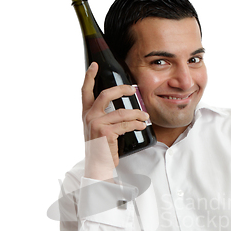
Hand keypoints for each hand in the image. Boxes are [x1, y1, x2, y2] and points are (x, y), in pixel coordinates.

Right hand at [81, 62, 148, 178]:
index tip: (95, 65)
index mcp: (86, 114)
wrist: (98, 166)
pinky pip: (126, 124)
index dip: (89, 76)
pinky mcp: (105, 132)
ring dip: (137, 113)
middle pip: (105, 94)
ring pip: (122, 112)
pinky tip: (142, 125)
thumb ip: (104, 117)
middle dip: (121, 89)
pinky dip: (137, 124)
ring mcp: (96, 124)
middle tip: (132, 89)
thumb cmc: (101, 148)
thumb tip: (121, 108)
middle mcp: (89, 117)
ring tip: (145, 116)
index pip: (85, 91)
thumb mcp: (98, 130)